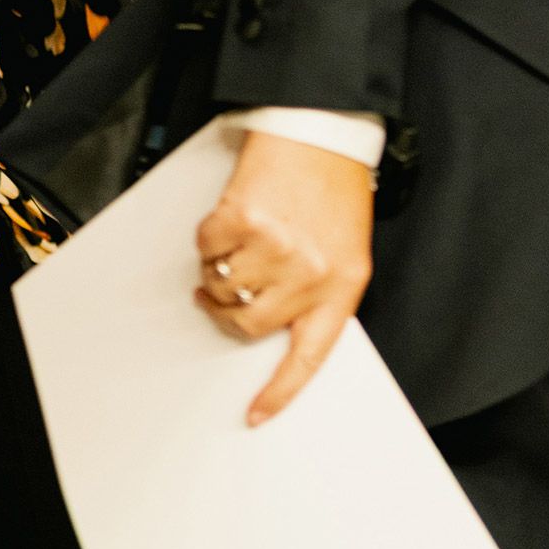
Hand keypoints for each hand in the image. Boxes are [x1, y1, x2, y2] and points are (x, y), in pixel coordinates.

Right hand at [198, 127, 377, 425]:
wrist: (323, 134)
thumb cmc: (332, 191)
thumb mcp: (343, 250)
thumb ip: (315, 290)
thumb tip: (265, 321)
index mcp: (343, 285)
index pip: (310, 355)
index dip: (279, 391)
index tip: (255, 415)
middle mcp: (312, 272)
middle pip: (248, 323)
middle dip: (228, 309)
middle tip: (224, 289)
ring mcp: (277, 248)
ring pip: (221, 286)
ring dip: (217, 269)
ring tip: (238, 242)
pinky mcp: (243, 221)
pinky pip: (206, 249)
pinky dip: (208, 236)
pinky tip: (232, 218)